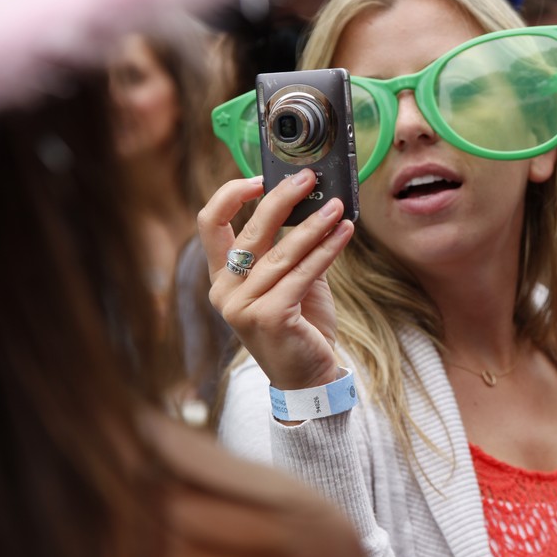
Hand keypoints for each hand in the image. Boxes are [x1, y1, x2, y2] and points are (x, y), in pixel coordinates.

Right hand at [198, 170, 355, 391]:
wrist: (310, 378)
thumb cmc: (301, 326)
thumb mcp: (290, 280)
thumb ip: (290, 246)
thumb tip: (312, 202)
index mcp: (222, 278)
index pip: (210, 223)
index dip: (231, 194)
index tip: (262, 178)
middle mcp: (225, 292)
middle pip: (250, 230)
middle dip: (281, 198)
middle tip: (309, 178)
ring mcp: (242, 307)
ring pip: (281, 252)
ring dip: (314, 224)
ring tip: (338, 206)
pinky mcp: (268, 317)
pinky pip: (303, 273)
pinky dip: (327, 249)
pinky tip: (345, 233)